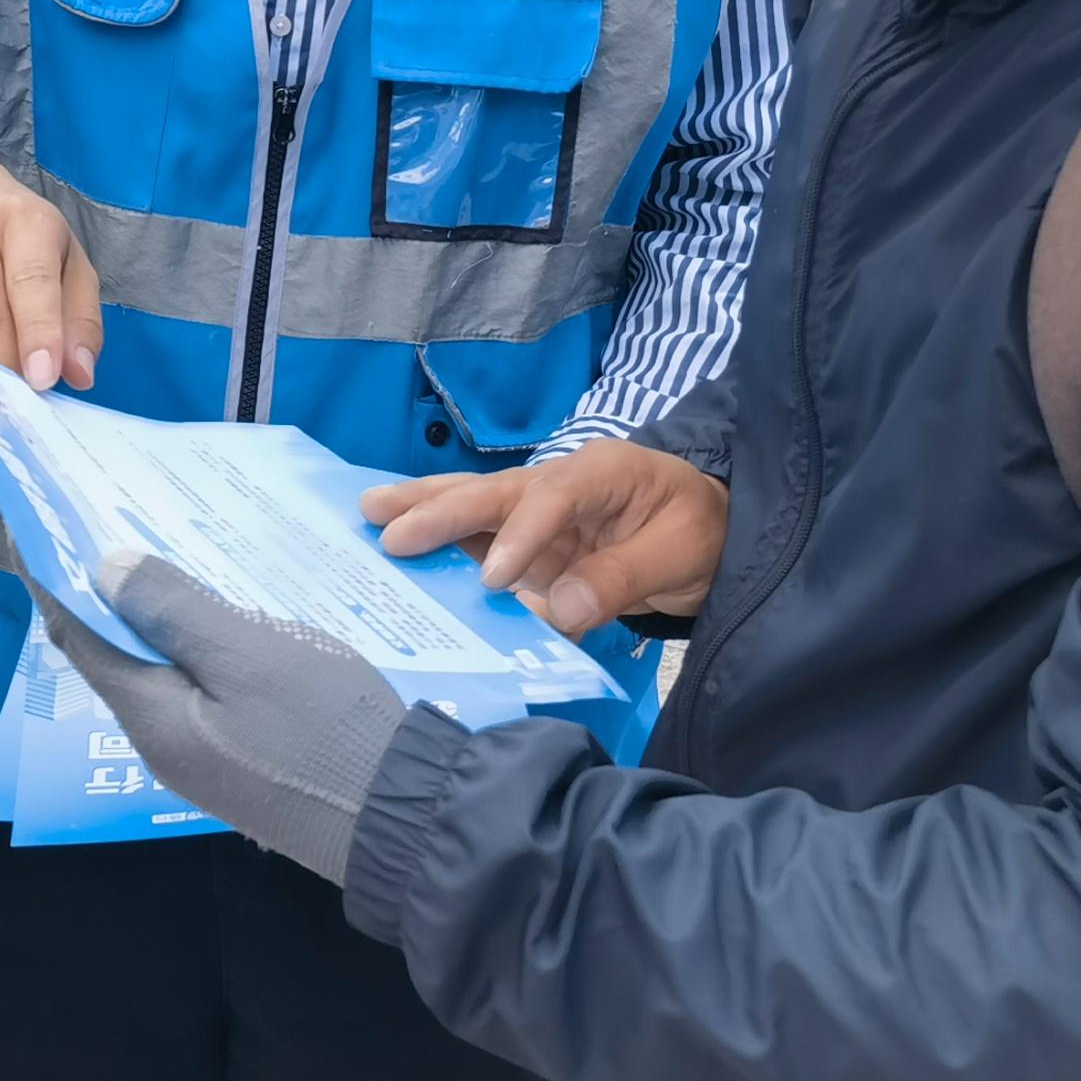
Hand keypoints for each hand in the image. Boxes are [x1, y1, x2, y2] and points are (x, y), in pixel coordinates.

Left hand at [30, 551, 411, 888]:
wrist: (404, 816)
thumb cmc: (324, 728)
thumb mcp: (250, 655)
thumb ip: (174, 611)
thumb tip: (103, 569)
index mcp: (151, 717)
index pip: (81, 637)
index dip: (58, 581)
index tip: (45, 525)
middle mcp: (163, 742)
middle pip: (115, 656)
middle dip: (104, 594)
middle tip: (109, 522)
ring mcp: (204, 758)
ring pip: (158, 673)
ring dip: (151, 619)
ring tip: (161, 555)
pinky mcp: (242, 761)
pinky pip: (197, 690)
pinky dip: (191, 645)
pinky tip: (218, 614)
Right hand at [361, 441, 728, 635]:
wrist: (710, 535)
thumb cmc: (701, 534)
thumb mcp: (678, 554)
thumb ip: (620, 577)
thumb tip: (559, 609)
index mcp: (602, 471)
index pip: (552, 498)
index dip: (521, 536)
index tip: (495, 581)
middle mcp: (559, 483)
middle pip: (494, 492)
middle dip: (439, 509)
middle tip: (387, 527)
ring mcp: (541, 513)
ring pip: (476, 505)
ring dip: (424, 511)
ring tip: (371, 513)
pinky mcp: (532, 543)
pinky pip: (481, 541)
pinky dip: (442, 545)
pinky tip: (402, 549)